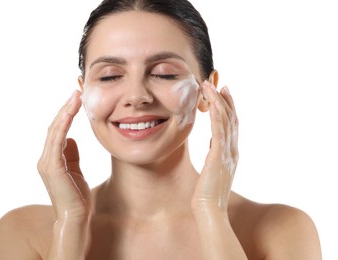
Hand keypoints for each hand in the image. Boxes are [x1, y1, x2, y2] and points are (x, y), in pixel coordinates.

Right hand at [37, 90, 92, 222]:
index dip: (66, 114)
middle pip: (55, 127)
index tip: (77, 100)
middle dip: (66, 108)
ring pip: (55, 130)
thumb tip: (71, 139)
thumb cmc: (77, 196)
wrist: (76, 217)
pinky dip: (63, 125)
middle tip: (77, 92)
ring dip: (65, 112)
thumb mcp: (76, 170)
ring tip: (76, 97)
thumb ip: (71, 155)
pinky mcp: (53, 167)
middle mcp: (46, 158)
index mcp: (52, 159)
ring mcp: (47, 162)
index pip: (58, 131)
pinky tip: (71, 113)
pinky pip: (57, 141)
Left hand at [192, 79, 238, 213]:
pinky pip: (218, 131)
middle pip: (231, 119)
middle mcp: (232, 150)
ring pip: (225, 121)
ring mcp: (227, 153)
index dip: (229, 107)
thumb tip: (213, 144)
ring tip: (209, 87)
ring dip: (217, 102)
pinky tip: (211, 103)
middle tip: (219, 84)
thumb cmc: (208, 192)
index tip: (223, 93)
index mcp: (231, 153)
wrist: (210, 209)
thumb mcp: (214, 169)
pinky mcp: (218, 157)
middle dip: (225, 99)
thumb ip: (216, 154)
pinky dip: (216, 115)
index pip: (232, 125)